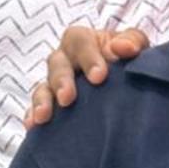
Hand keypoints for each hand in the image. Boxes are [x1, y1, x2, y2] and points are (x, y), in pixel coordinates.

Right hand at [25, 24, 149, 125]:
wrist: (127, 83)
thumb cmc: (129, 59)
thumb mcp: (136, 46)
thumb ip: (132, 41)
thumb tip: (124, 48)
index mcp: (84, 41)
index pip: (79, 41)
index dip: (87, 57)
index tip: (99, 77)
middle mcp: (65, 59)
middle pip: (56, 64)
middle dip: (61, 81)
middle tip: (67, 98)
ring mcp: (55, 82)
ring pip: (43, 87)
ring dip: (42, 101)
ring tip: (43, 116)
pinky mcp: (51, 103)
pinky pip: (36, 107)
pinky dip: (33, 115)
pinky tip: (33, 126)